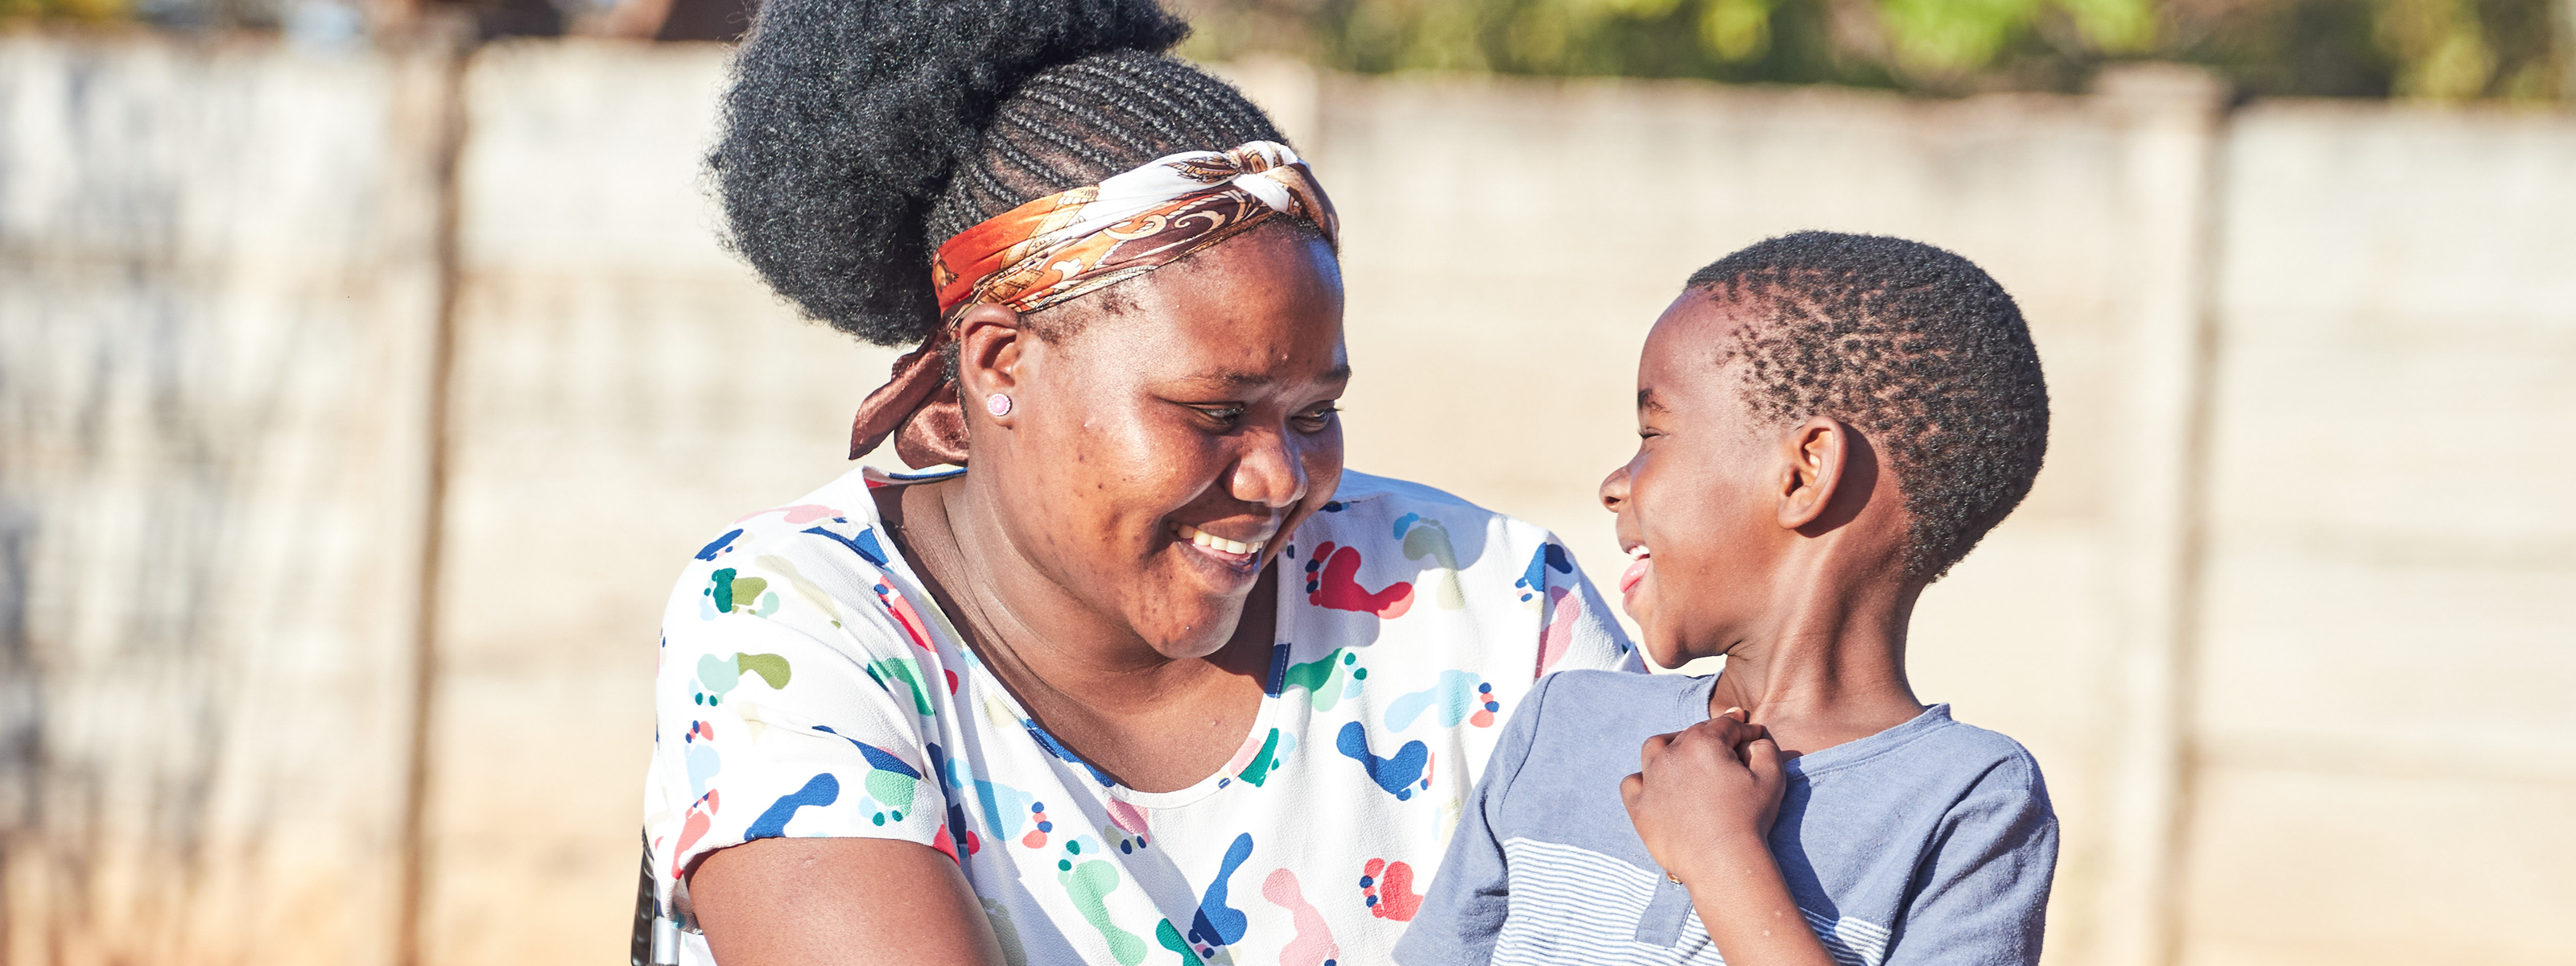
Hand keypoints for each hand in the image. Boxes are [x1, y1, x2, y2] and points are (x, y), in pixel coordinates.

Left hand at [1619, 708, 1787, 883]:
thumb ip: (1765, 748)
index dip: (1743, 728)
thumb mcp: (1771, 777)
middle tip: (1727, 744)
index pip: (1725, 725)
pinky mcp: (1639, 806)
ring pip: (1655, 748)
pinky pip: (1632, 783)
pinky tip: (1655, 784)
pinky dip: (1643, 779)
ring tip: (1685, 754)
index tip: (1752, 733)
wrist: (1722, 861)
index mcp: (1703, 742)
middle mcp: (1671, 754)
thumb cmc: (1749, 819)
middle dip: (1712, 736)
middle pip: (1692, 734)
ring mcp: (1650, 779)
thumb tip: (1753, 740)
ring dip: (1671, 745)